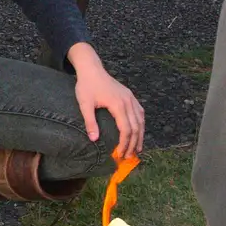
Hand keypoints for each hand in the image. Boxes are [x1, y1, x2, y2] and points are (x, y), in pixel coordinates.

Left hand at [68, 44, 144, 158]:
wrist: (92, 69)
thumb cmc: (86, 86)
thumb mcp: (85, 104)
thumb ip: (90, 122)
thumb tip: (94, 140)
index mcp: (118, 105)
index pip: (126, 129)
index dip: (125, 144)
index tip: (121, 154)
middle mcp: (128, 101)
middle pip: (136, 127)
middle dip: (133, 143)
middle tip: (129, 156)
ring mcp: (130, 98)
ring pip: (140, 120)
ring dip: (140, 135)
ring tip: (137, 149)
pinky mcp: (130, 96)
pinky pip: (140, 112)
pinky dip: (140, 124)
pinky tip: (138, 132)